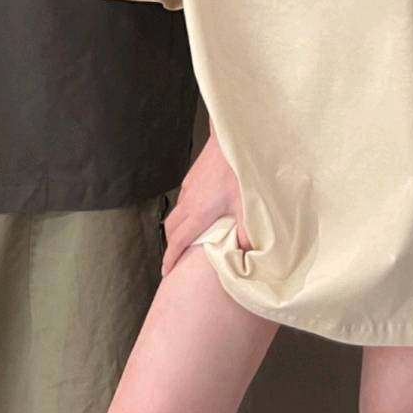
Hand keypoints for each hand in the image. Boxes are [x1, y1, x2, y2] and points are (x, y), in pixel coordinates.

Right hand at [160, 127, 252, 276]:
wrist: (230, 140)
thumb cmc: (238, 172)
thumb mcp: (246, 205)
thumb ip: (246, 232)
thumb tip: (245, 254)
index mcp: (199, 213)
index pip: (178, 241)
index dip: (170, 258)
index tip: (166, 272)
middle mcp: (188, 202)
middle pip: (171, 229)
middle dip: (170, 246)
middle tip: (174, 260)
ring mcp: (188, 189)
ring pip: (175, 214)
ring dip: (177, 229)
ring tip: (186, 240)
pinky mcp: (192, 178)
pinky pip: (182, 201)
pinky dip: (183, 214)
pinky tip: (197, 214)